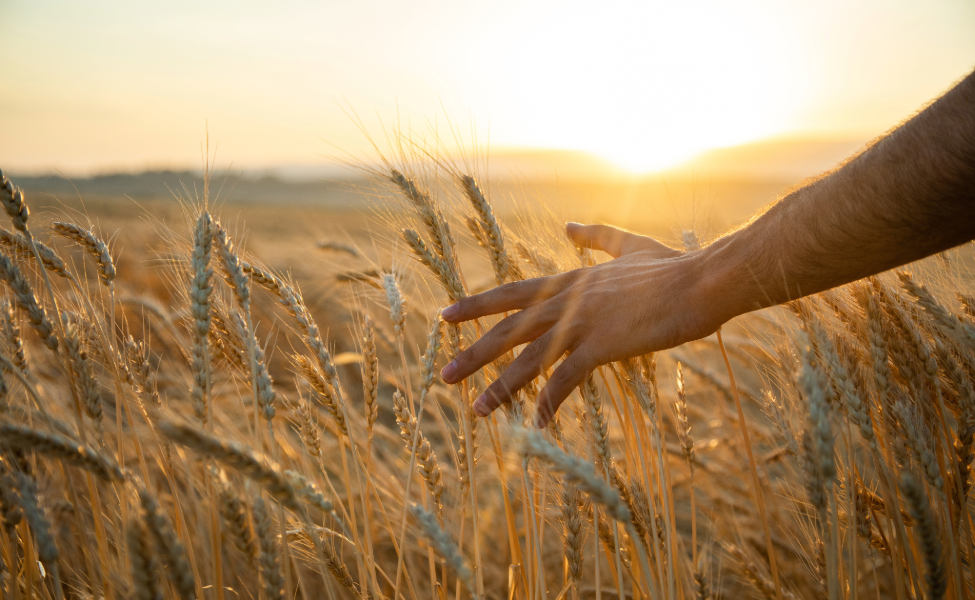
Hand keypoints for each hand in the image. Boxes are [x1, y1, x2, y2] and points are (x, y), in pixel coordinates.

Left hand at [439, 222, 728, 427]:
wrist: (701, 281)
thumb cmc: (672, 266)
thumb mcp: (628, 244)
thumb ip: (596, 236)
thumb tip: (570, 224)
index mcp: (569, 280)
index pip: (510, 294)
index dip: (476, 305)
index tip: (445, 315)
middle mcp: (566, 301)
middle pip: (507, 330)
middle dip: (472, 353)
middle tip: (442, 375)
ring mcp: (581, 323)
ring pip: (528, 359)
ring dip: (499, 386)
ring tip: (473, 409)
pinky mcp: (602, 346)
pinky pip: (566, 381)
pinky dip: (549, 403)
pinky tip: (536, 425)